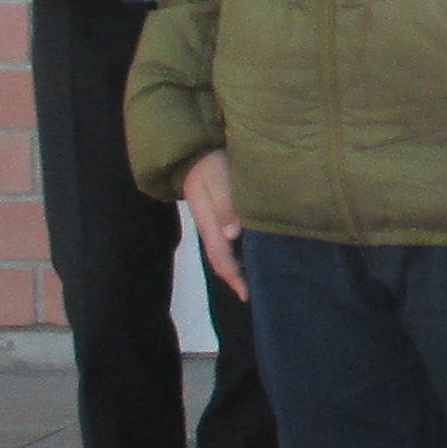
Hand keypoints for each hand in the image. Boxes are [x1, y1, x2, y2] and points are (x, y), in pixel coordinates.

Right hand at [179, 153, 244, 292]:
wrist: (194, 152)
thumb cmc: (211, 165)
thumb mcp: (220, 180)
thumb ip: (227, 205)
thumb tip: (232, 234)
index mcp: (208, 223)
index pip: (220, 257)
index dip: (233, 276)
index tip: (246, 294)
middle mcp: (208, 228)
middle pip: (219, 260)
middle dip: (233, 278)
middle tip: (250, 294)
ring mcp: (210, 223)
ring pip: (221, 252)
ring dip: (235, 267)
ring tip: (252, 279)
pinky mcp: (215, 215)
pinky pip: (224, 241)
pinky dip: (235, 252)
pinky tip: (248, 252)